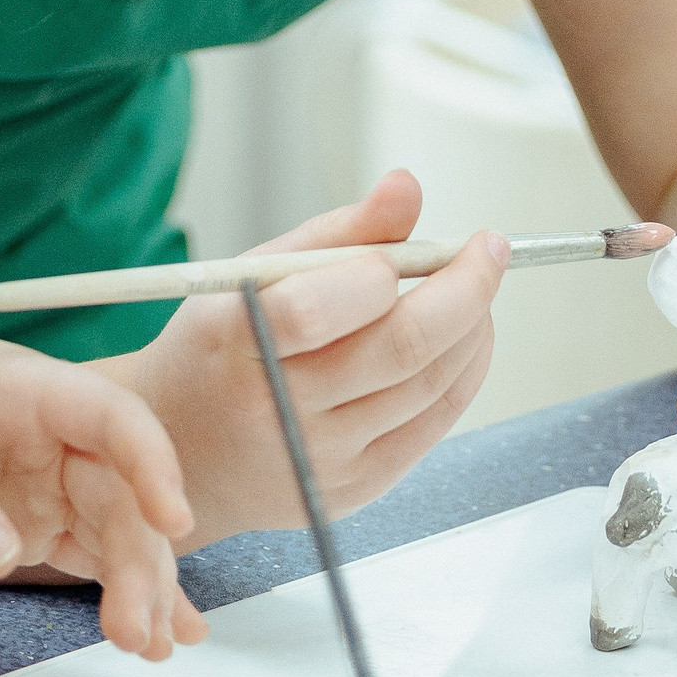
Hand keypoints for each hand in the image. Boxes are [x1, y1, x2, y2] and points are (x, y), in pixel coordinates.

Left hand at [0, 327, 202, 659]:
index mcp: (25, 388)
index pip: (112, 417)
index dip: (152, 464)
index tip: (172, 520)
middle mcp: (50, 435)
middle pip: (119, 491)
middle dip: (140, 558)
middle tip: (136, 631)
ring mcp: (42, 480)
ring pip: (112, 531)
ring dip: (139, 586)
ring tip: (151, 647)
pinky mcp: (26, 521)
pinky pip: (83, 557)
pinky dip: (117, 594)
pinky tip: (154, 633)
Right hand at [116, 171, 505, 547]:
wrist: (186, 458)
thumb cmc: (219, 348)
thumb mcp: (252, 275)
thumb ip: (335, 232)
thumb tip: (407, 186)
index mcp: (232, 343)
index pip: (316, 309)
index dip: (383, 270)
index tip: (430, 241)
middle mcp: (275, 410)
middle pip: (399, 349)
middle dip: (466, 290)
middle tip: (489, 249)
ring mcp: (318, 459)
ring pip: (429, 386)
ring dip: (473, 329)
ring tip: (477, 288)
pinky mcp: (353, 490)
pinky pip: (431, 426)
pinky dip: (463, 374)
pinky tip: (465, 339)